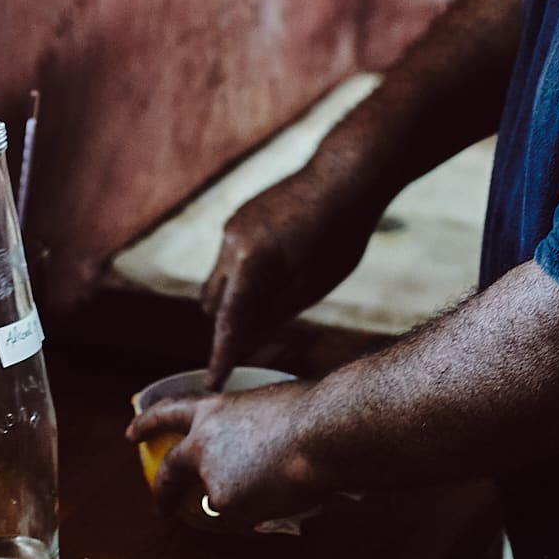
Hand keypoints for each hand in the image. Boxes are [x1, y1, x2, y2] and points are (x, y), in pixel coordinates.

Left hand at [126, 382, 324, 526]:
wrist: (317, 431)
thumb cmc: (306, 409)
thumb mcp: (267, 405)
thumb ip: (249, 426)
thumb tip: (258, 447)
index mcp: (214, 410)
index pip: (170, 411)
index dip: (148, 422)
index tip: (131, 433)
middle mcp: (203, 443)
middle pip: (170, 470)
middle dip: (161, 491)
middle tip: (160, 505)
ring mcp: (211, 477)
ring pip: (219, 500)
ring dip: (240, 499)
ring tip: (275, 487)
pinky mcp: (226, 505)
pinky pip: (242, 517)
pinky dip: (259, 513)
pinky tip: (281, 497)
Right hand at [201, 162, 381, 386]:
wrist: (345, 175)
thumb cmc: (338, 234)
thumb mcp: (312, 286)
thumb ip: (273, 314)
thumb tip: (244, 340)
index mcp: (250, 261)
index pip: (228, 322)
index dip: (221, 355)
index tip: (213, 383)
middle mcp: (231, 242)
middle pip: (213, 303)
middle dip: (229, 323)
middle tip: (259, 339)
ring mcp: (233, 225)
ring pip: (219, 279)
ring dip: (237, 297)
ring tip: (281, 295)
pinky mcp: (240, 216)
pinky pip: (230, 258)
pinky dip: (244, 274)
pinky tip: (281, 268)